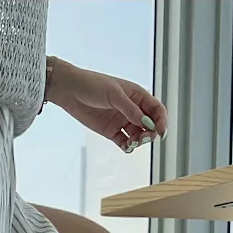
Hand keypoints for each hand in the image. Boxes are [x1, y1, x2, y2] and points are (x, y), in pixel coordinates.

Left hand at [48, 60, 167, 152]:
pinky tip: (127, 146)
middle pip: (150, 125)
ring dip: (140, 141)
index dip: (162, 121)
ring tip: (132, 142)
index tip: (161, 132)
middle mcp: (132, 109)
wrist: (69, 91)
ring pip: (139, 135)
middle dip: (151, 133)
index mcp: (137, 96)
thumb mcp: (114, 95)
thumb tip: (147, 123)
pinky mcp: (112, 131)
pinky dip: (128, 147)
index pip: (156, 110)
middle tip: (143, 138)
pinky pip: (125, 142)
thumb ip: (131, 110)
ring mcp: (122, 121)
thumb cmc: (92, 85)